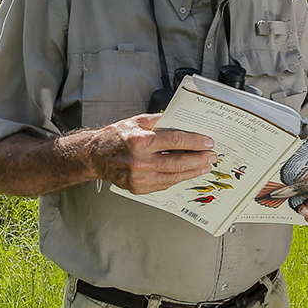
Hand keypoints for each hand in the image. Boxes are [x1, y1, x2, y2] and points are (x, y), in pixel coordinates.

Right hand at [85, 113, 216, 194]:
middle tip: (212, 155)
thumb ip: (158, 121)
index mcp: (140, 140)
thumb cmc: (114, 137)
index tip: (208, 142)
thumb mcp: (136, 121)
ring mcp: (139, 177)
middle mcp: (140, 160)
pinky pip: (165, 184)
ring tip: (205, 166)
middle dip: (200, 158)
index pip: (175, 141)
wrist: (95, 157)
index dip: (195, 142)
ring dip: (194, 171)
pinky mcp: (139, 188)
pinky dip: (179, 179)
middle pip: (179, 161)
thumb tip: (181, 120)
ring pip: (174, 176)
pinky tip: (188, 173)